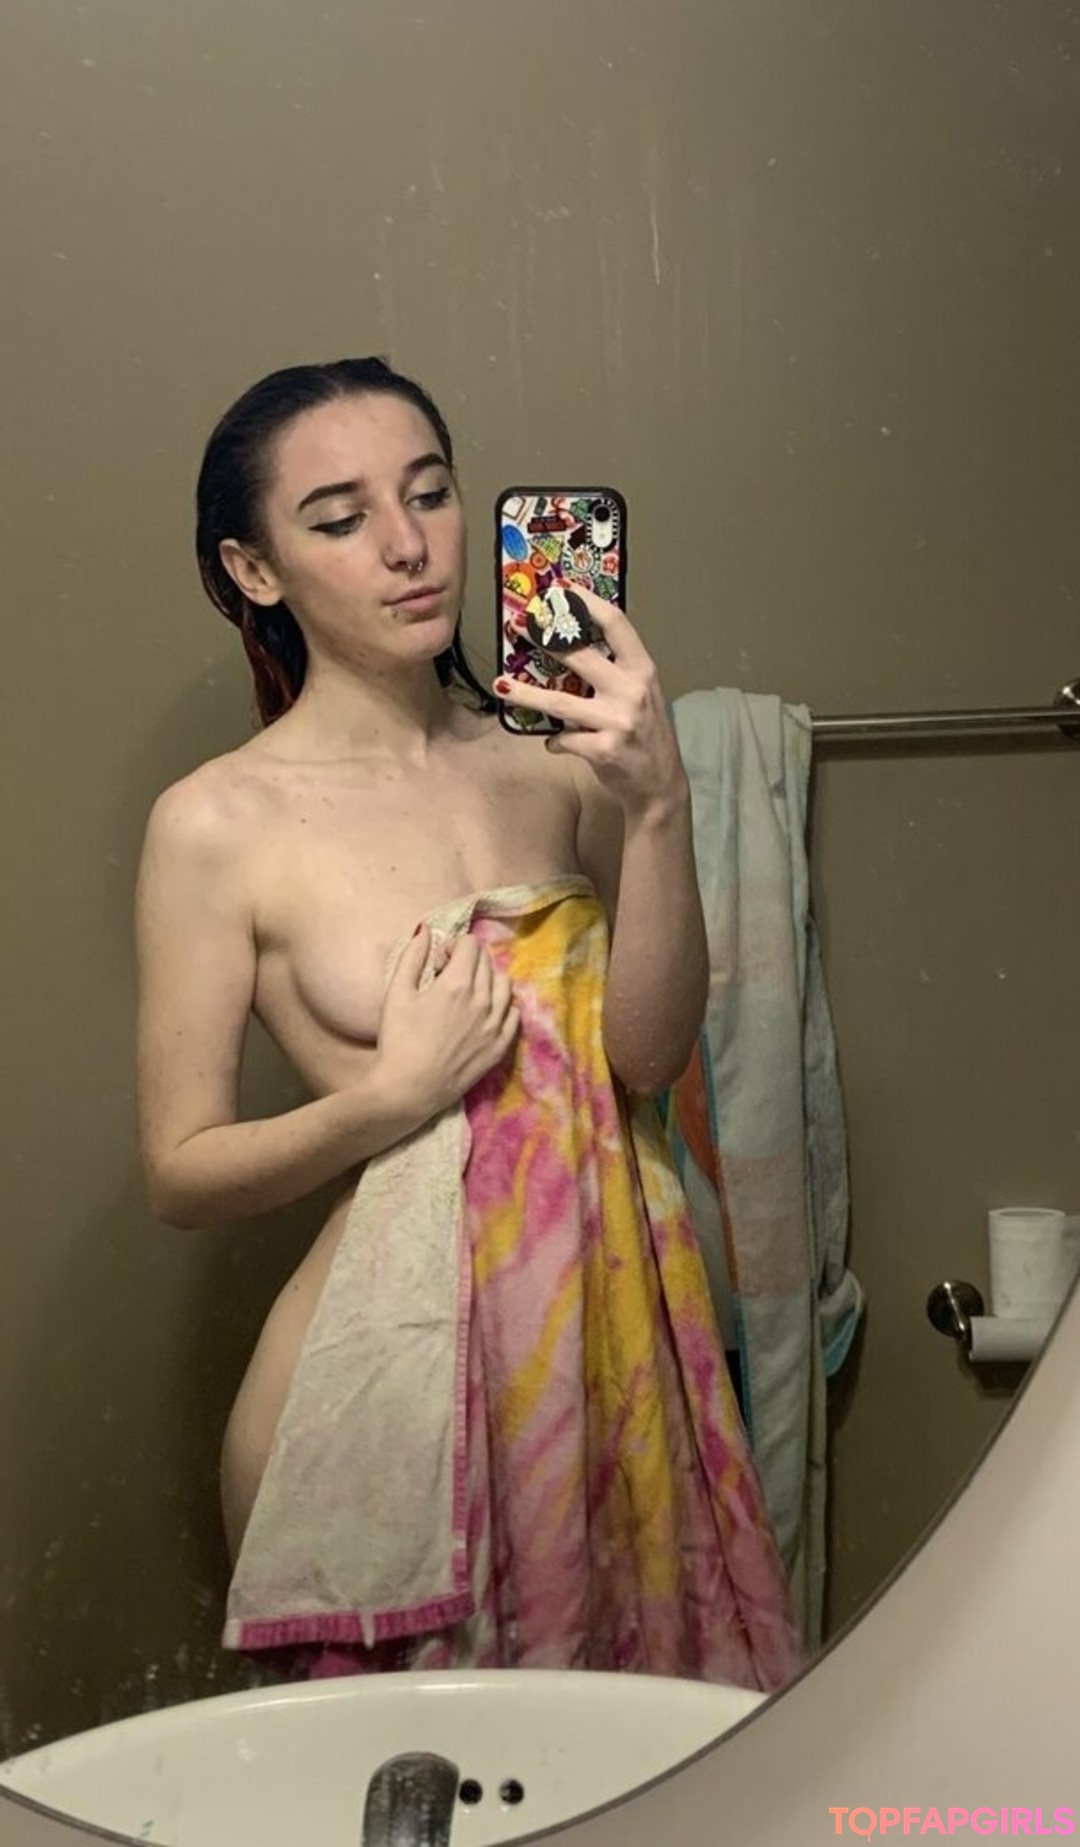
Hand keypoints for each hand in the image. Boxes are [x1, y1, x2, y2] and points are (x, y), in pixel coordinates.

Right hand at [374, 925, 519, 1120]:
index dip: (453, 946)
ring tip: (469, 993)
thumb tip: (425, 931)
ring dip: (488, 979)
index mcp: (458, 983)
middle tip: (448, 977)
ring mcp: (496, 1024)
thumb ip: (412, 957)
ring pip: (505, 984)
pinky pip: (514, 1013)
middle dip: (468, 961)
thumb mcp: (397, 993)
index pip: (471, 944)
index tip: (439, 962)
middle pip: (487, 962)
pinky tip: (484, 1012)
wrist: (408, 1089)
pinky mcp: (501, 1046)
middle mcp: (484, 1000)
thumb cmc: (398, 1040)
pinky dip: (502, 1005)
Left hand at [494, 584, 685, 819]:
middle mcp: (632, 691)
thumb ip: (614, 671)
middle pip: (580, 655)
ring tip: (501, 684)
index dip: (586, 602)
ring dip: (526, 694)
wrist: (659, 783)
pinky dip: (555, 740)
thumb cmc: (645, 734)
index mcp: (642, 670)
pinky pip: (565, 739)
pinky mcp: (604, 749)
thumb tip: (569, 644)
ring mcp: (618, 721)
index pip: (615, 624)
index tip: (561, 590)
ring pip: (560, 702)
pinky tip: (553, 742)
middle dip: (544, 637)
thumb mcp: (639, 694)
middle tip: (518, 625)